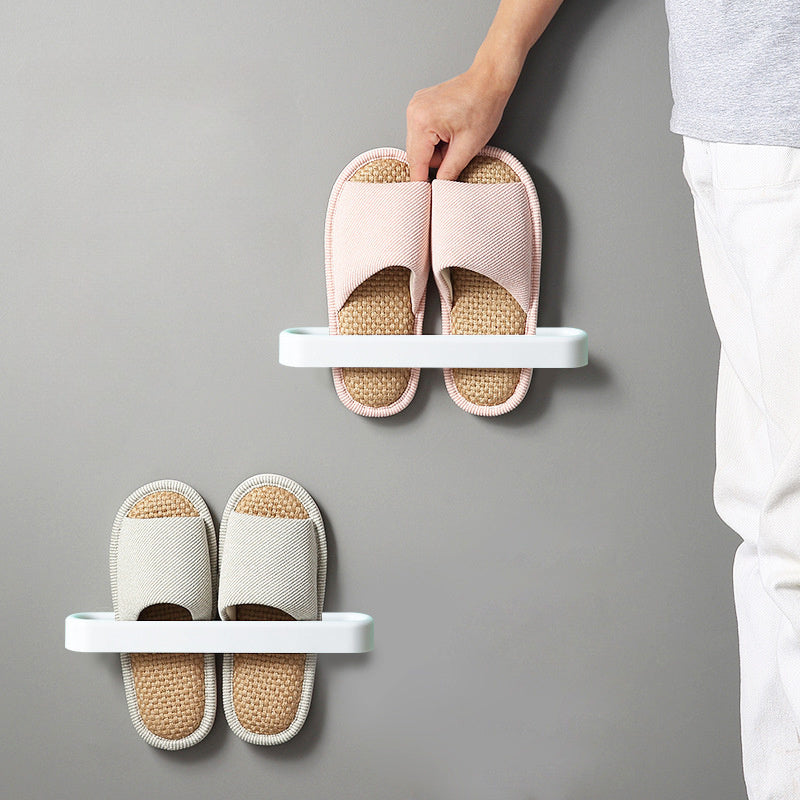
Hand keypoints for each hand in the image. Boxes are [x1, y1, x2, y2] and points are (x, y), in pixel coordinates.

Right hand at [406, 67, 512, 181]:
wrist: (489, 80)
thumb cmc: (483, 106)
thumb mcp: (468, 147)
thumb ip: (449, 172)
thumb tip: (438, 189)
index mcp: (422, 122)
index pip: (417, 164)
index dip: (422, 183)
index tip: (425, 198)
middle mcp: (413, 113)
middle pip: (416, 155)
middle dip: (435, 160)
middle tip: (456, 149)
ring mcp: (415, 107)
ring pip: (420, 146)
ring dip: (436, 149)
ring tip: (455, 136)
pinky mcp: (420, 106)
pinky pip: (422, 134)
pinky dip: (435, 138)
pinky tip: (450, 129)